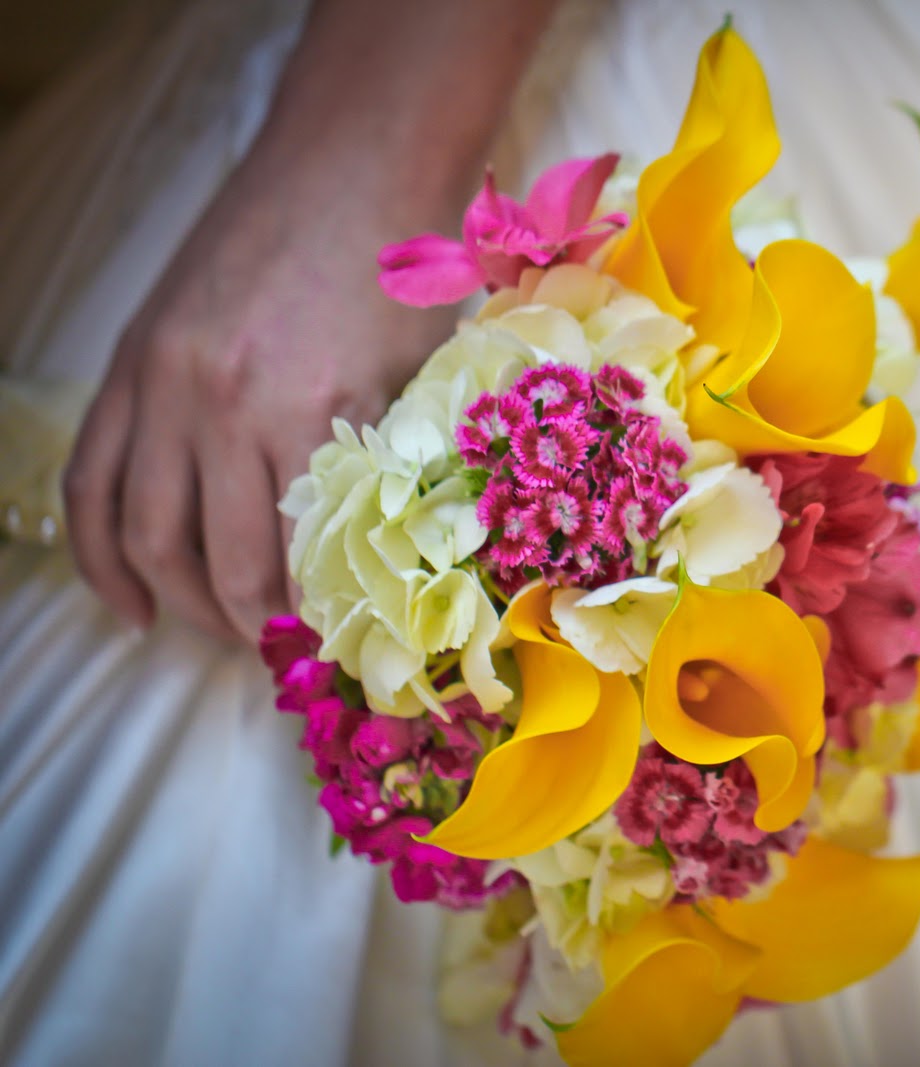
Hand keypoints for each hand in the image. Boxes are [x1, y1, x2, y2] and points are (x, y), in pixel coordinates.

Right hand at [61, 0, 552, 642]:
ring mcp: (165, 383)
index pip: (301, 561)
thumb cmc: (407, 270)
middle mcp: (223, 406)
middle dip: (249, 627)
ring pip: (145, 533)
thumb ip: (389, 472)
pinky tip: (130, 604)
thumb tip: (383, 567)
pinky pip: (93, 479)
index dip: (315, 622)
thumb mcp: (420, 380)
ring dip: (178, 602)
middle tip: (282, 654)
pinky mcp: (131, 363)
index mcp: (311, 413)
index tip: (337, 654)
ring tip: (217, 635)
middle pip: (217, 564)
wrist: (352, 161)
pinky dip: (101, 552)